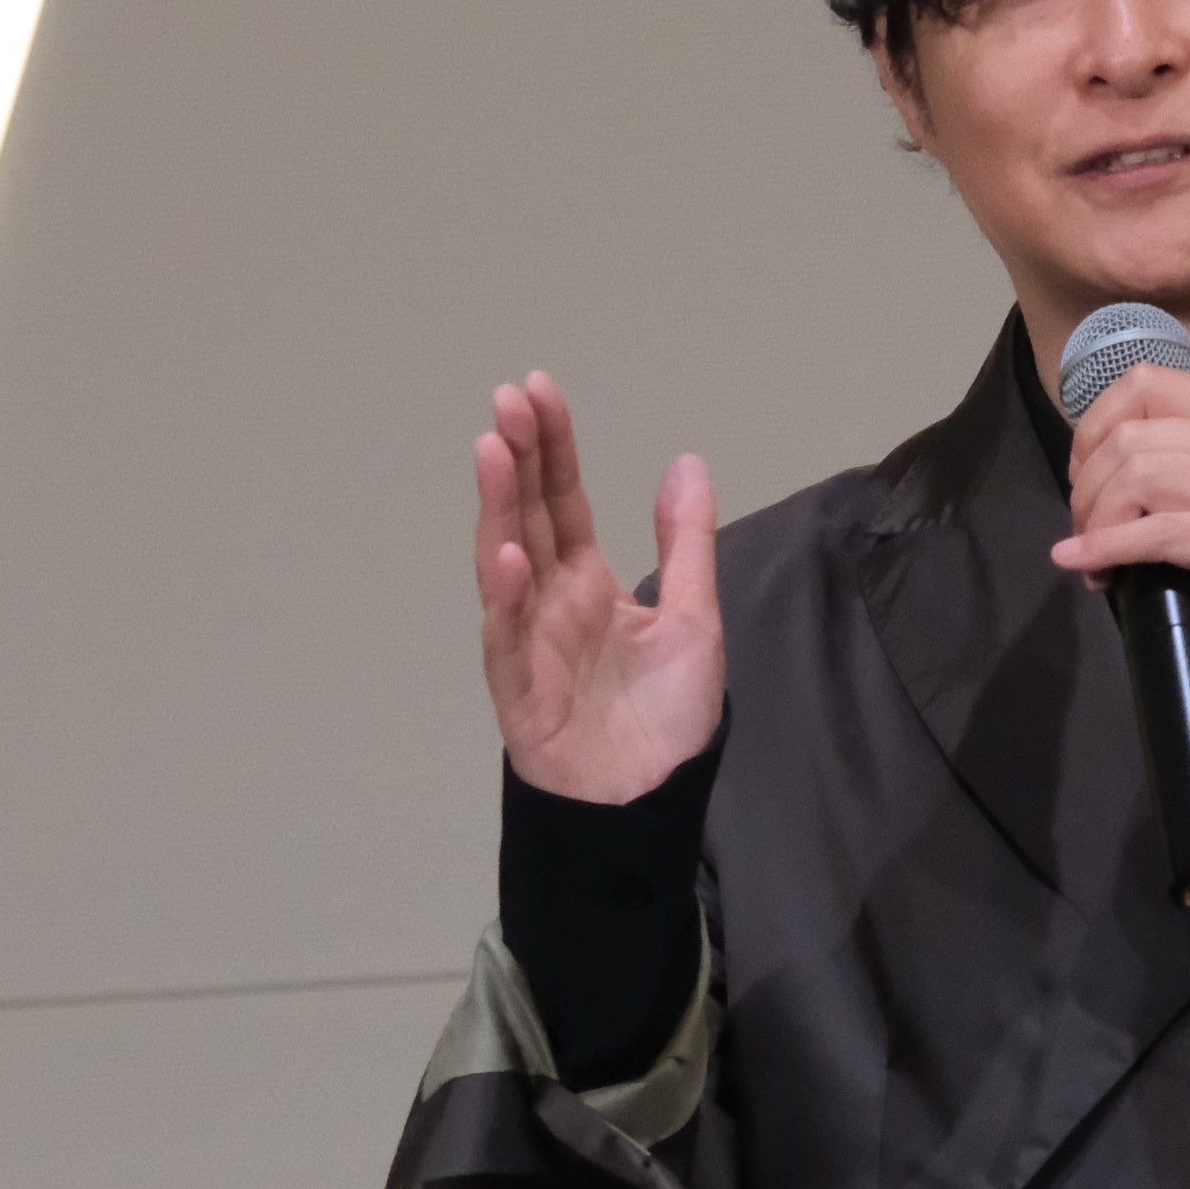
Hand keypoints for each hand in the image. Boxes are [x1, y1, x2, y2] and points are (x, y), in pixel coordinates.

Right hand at [473, 371, 723, 800]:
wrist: (653, 800)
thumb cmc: (666, 716)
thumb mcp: (694, 616)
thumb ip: (685, 542)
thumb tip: (685, 461)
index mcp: (586, 582)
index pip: (562, 499)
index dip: (552, 446)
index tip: (539, 388)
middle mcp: (548, 602)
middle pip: (527, 515)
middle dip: (518, 456)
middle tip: (509, 398)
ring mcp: (527, 642)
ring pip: (504, 563)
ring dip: (498, 507)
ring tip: (495, 449)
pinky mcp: (520, 690)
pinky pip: (507, 638)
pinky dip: (507, 596)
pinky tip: (509, 553)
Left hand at [1050, 363, 1189, 645]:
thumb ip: (1154, 452)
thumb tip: (1082, 462)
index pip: (1145, 385)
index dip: (1095, 426)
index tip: (1081, 473)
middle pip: (1133, 440)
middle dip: (1089, 490)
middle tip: (1085, 532)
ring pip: (1140, 479)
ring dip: (1098, 522)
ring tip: (1093, 557)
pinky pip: (1158, 532)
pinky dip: (1109, 546)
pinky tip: (1087, 564)